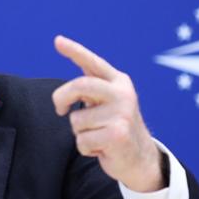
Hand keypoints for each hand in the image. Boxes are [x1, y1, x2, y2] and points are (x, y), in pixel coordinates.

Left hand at [51, 35, 162, 191]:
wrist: (140, 157)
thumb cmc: (115, 126)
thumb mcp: (107, 102)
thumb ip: (91, 88)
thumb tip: (68, 76)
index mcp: (118, 82)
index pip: (92, 62)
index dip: (75, 51)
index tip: (57, 41)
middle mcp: (122, 94)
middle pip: (80, 85)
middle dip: (61, 97)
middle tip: (60, 109)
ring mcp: (122, 113)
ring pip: (76, 120)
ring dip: (79, 132)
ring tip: (97, 134)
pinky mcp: (118, 135)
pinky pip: (82, 141)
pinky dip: (86, 148)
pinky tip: (102, 147)